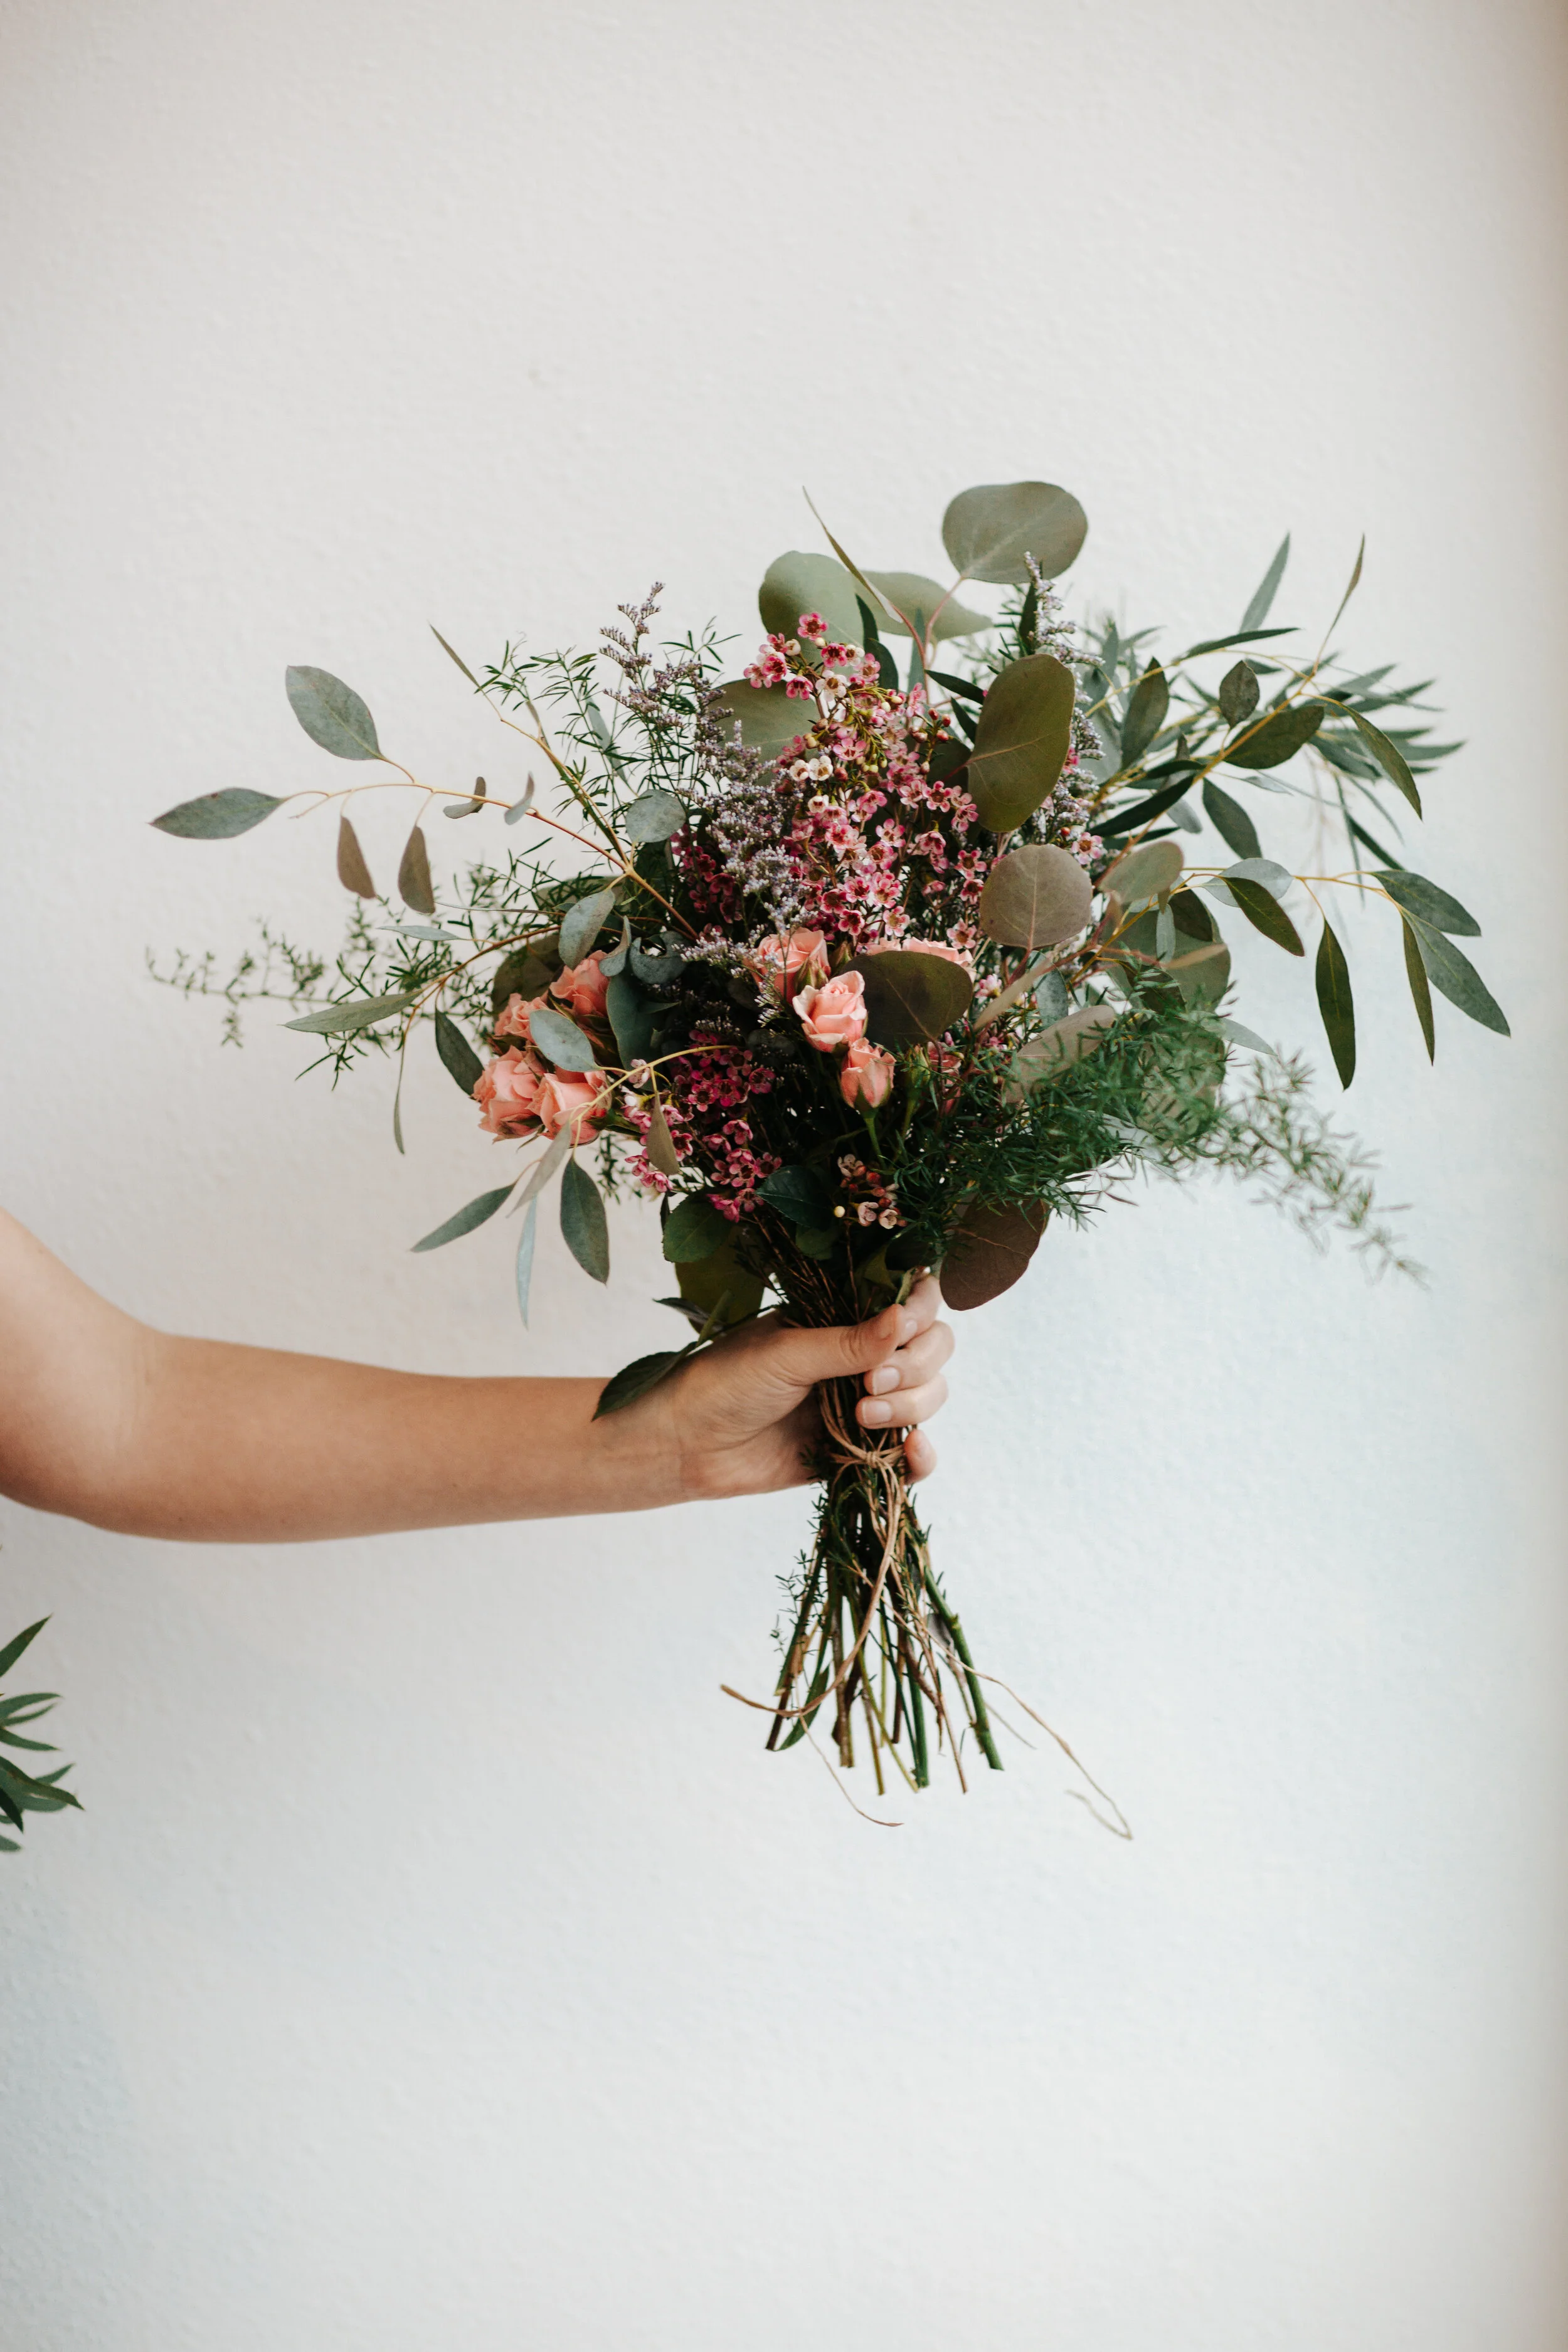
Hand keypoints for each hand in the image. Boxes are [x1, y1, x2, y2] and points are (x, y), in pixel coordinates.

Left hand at [640, 1275, 953, 1503]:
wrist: (687, 1446)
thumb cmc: (724, 1383)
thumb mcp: (785, 1353)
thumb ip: (847, 1343)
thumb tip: (904, 1318)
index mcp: (843, 1316)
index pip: (913, 1302)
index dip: (922, 1311)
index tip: (903, 1328)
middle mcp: (862, 1356)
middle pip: (933, 1350)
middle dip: (916, 1365)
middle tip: (870, 1382)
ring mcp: (866, 1404)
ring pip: (929, 1397)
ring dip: (913, 1406)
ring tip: (863, 1416)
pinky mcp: (860, 1452)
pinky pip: (911, 1456)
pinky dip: (923, 1456)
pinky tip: (913, 1452)